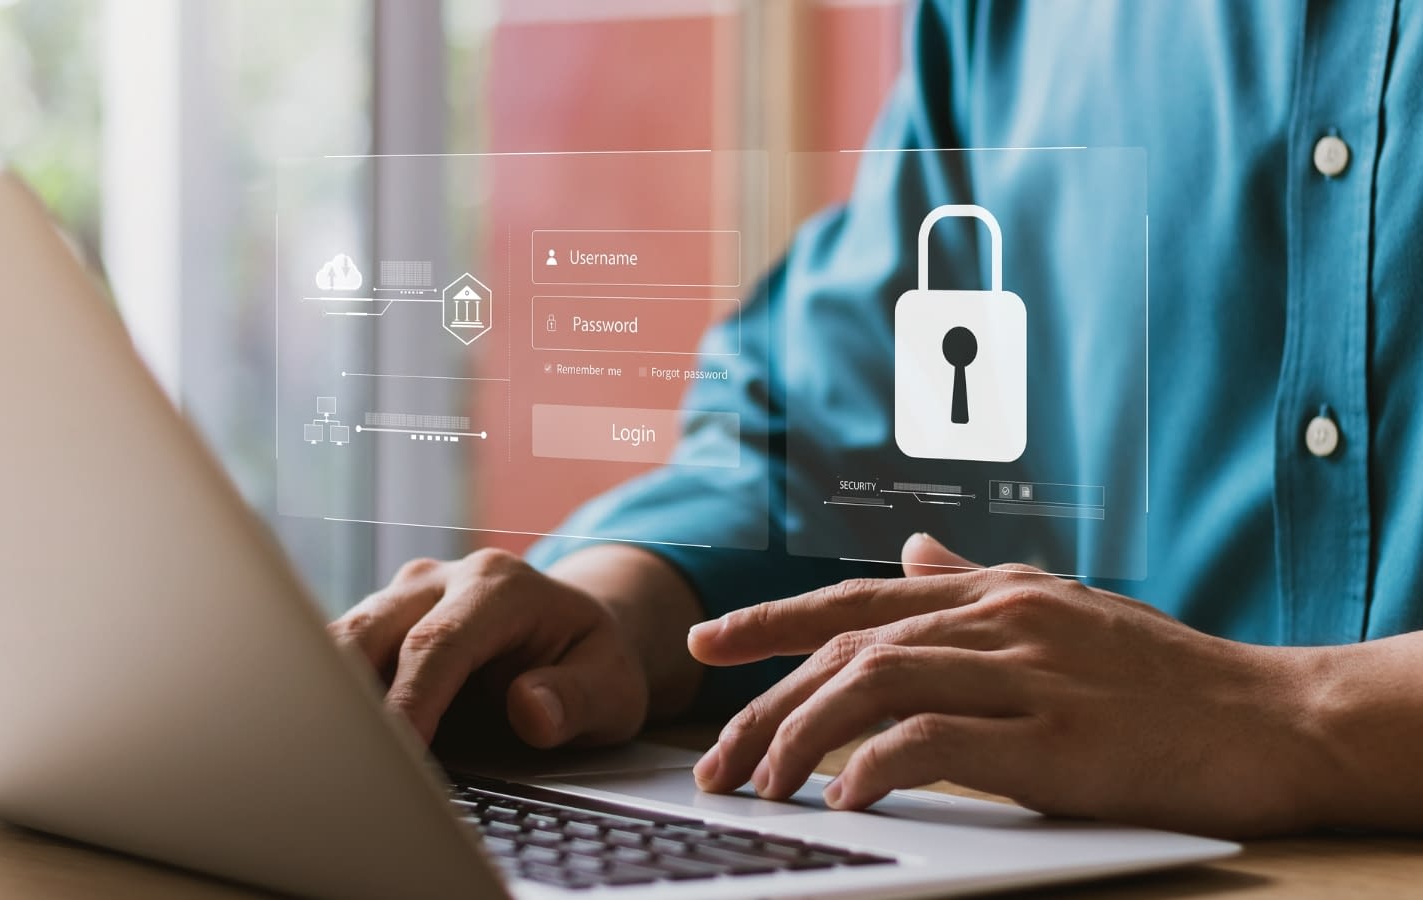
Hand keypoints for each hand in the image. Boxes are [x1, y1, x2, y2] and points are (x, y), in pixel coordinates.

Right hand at [328, 548, 648, 748]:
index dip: (412, 699)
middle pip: (371, 633)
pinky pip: (342, 660)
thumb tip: (531, 711)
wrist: (575, 633)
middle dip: (347, 696)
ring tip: (324, 755)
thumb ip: (577, 697)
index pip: (439, 643)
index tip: (397, 752)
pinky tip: (329, 742)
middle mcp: (443, 580)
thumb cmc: (593, 663)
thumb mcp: (613, 686)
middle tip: (337, 760)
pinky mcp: (383, 624)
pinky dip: (332, 699)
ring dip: (328, 697)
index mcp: (501, 586)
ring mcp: (405, 598)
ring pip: (343, 643)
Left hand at [686, 534, 1334, 837]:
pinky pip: (940, 741)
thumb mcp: (1058, 608)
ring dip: (805, 735)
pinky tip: (846, 794)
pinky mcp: (1052, 734)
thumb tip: (909, 551)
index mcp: (990, 592)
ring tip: (765, 785)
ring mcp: (1024, 672)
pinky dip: (881, 764)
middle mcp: (995, 618)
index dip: (770, 621)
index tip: (705, 646)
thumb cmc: (1159, 674)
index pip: (855, 600)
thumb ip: (973, 581)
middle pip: (847, 649)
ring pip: (877, 684)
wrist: (1266, 715)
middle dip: (767, 702)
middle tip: (717, 760)